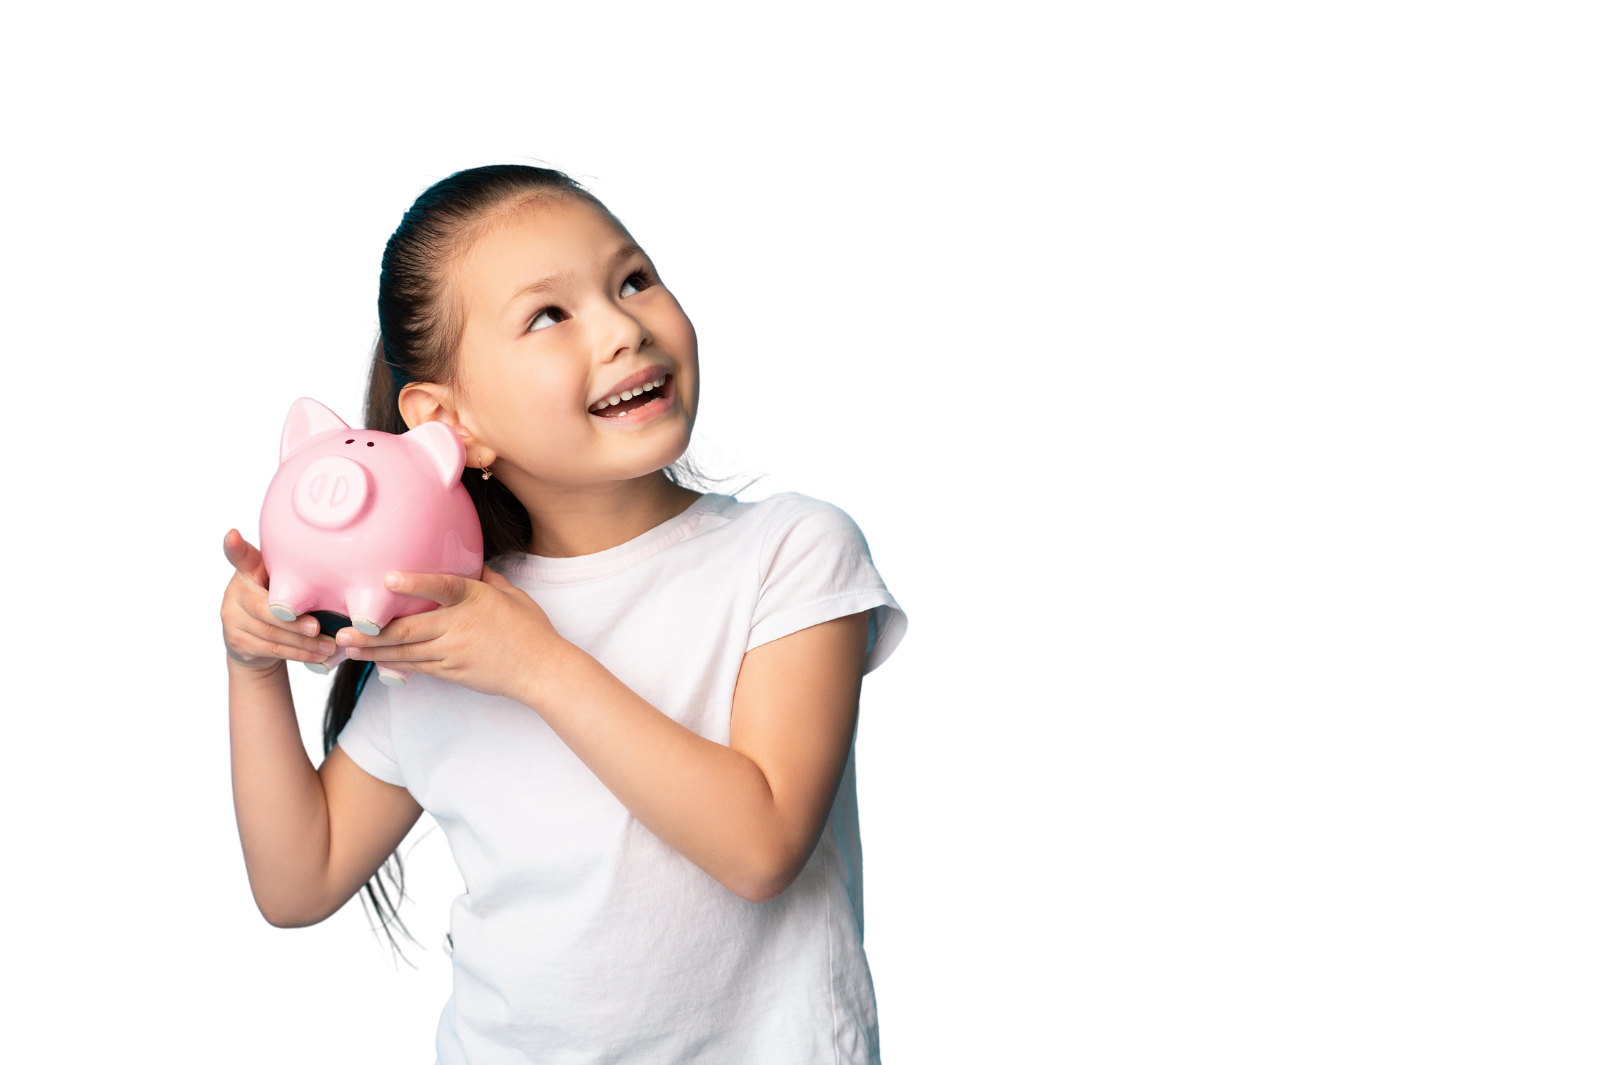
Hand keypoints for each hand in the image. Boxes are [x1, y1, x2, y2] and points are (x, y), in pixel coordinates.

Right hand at [218, 528, 337, 677]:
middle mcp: (236, 591)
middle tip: (318, 627)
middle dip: (294, 620)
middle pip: (263, 607)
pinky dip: (299, 653)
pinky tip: (318, 654)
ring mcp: (232, 617)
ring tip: (329, 646)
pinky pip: (272, 649)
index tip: (231, 535)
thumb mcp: (285, 586)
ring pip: (271, 632)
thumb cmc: (281, 605)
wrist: (255, 642)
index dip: (235, 547)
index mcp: (250, 571)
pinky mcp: (236, 641)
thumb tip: (342, 583)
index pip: (241, 557)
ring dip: (304, 642)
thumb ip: (298, 581)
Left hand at [334, 566, 569, 703]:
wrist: (542, 670)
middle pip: (409, 630)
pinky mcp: (453, 672)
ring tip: (347, 648)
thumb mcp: (512, 595)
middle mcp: (460, 626)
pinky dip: (395, 664)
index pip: (443, 587)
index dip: (415, 584)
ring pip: (407, 652)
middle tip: (344, 631)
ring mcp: (454, 652)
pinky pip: (419, 667)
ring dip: (374, 651)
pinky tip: (375, 661)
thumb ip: (486, 578)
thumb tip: (470, 563)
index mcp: (475, 600)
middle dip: (373, 632)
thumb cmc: (531, 629)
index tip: (387, 579)